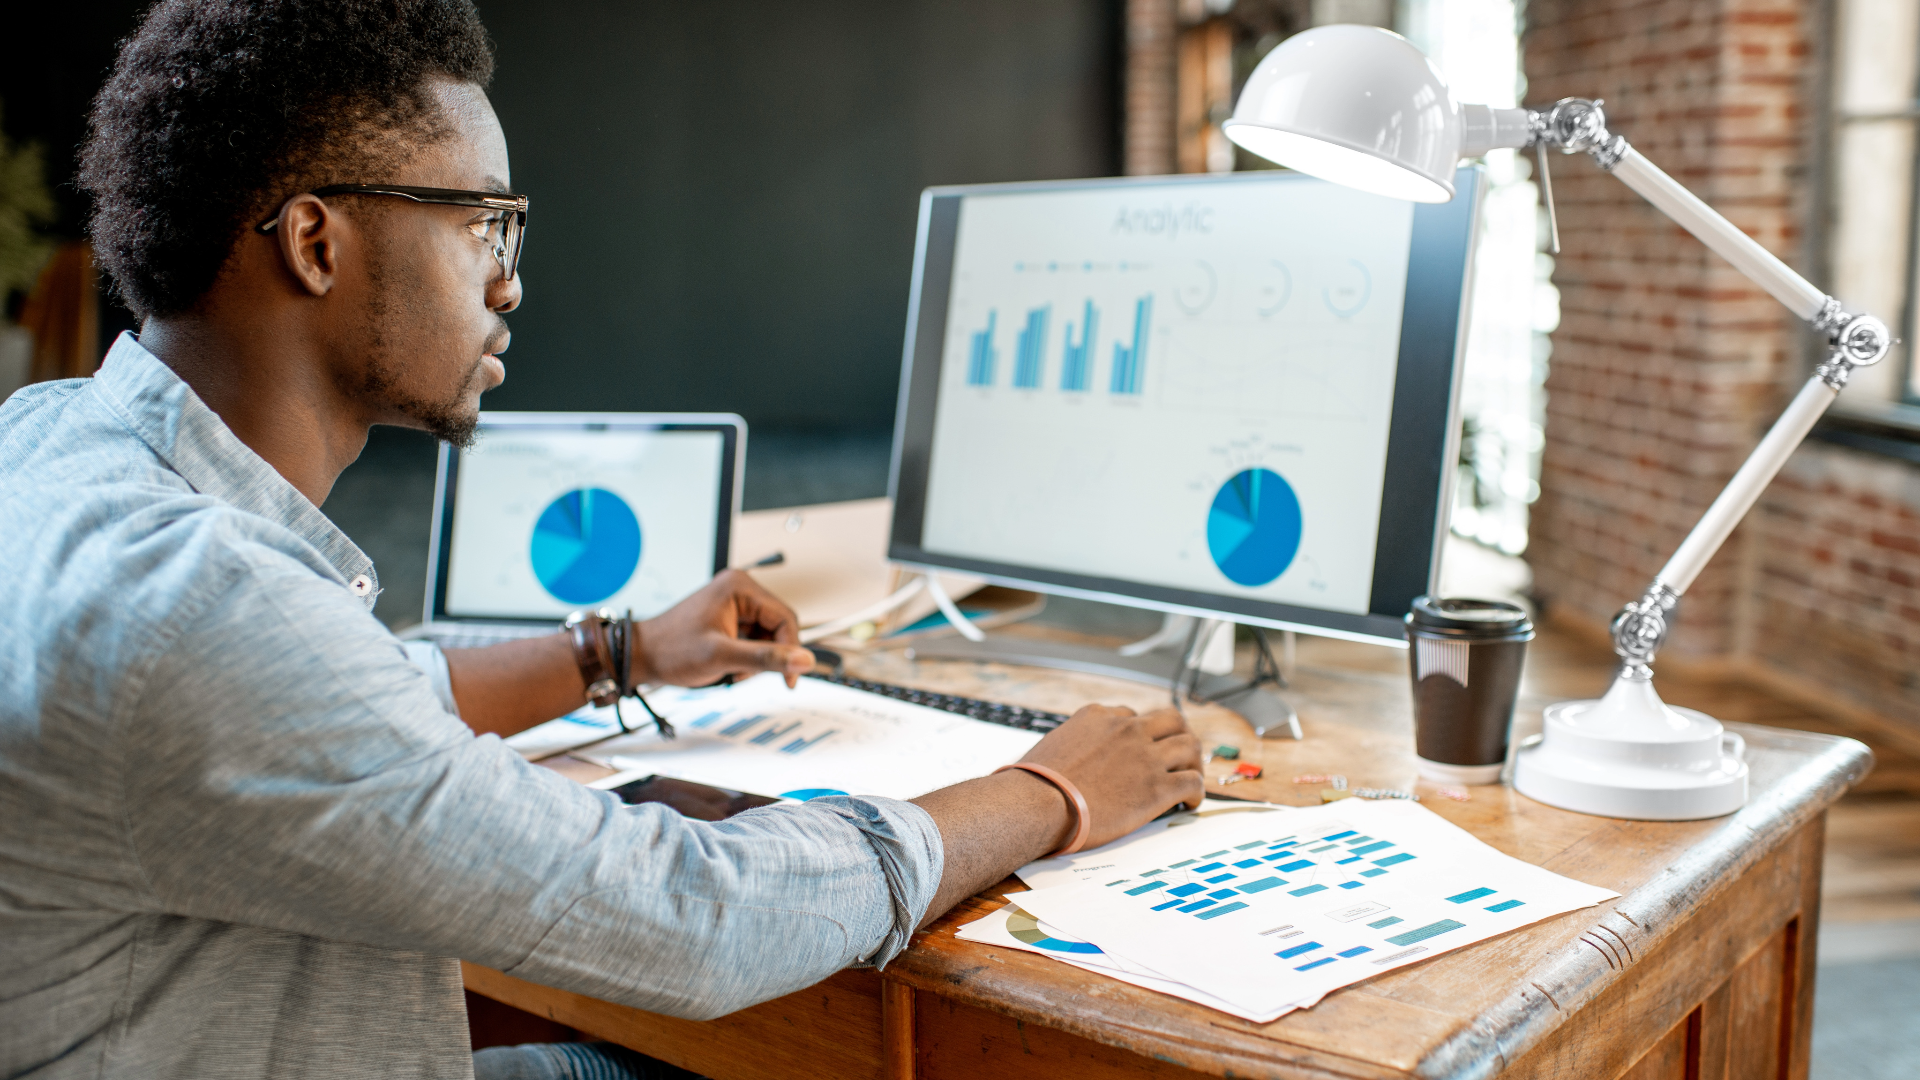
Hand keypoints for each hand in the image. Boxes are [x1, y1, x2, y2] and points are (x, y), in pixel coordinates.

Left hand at [631, 569, 814, 688]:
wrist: (642, 656)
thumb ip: (766, 658)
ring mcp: (733, 603)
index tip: (789, 678)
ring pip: (767, 636)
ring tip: (733, 670)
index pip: (785, 619)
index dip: (791, 651)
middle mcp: (739, 589)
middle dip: (768, 655)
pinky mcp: (729, 617)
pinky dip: (747, 657)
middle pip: (778, 627)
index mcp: (740, 587)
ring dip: (757, 658)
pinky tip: (729, 665)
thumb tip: (804, 660)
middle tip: (748, 674)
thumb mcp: (722, 656)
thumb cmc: (671, 649)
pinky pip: (753, 638)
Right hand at [1017, 704, 1203, 850]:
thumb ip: (1074, 742)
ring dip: (1194, 762)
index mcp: (1099, 716)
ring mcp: (1145, 757)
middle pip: (1172, 719)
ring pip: (1190, 746)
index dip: (1140, 734)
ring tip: (1190, 776)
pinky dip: (1197, 791)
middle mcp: (1127, 730)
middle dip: (1180, 734)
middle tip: (1179, 753)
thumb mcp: (1053, 744)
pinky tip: (1190, 802)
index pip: (1131, 716)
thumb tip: (1073, 756)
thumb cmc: (1035, 782)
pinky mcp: (1156, 788)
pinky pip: (1192, 782)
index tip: (1141, 749)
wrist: (1038, 803)